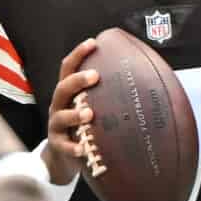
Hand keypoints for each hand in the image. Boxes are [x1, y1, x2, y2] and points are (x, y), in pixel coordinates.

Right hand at [43, 37, 99, 185]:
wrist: (63, 157)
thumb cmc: (84, 126)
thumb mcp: (92, 107)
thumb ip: (106, 96)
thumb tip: (145, 82)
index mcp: (69, 93)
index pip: (68, 68)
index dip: (78, 54)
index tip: (93, 43)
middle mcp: (59, 105)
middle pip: (63, 88)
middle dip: (78, 80)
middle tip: (95, 76)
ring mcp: (56, 125)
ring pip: (61, 116)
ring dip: (74, 114)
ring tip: (89, 113)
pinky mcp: (57, 145)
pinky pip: (63, 146)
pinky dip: (72, 148)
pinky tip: (82, 149)